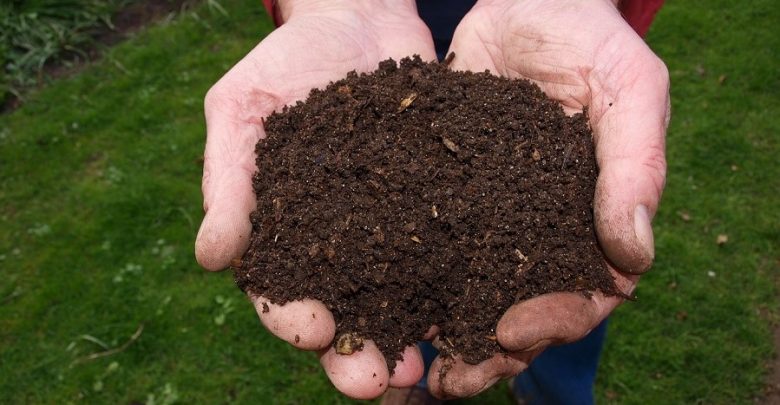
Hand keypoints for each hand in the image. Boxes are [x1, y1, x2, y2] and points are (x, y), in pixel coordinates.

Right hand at [194, 0, 435, 398]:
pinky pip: (447, 254)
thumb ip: (227, 181)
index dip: (292, 317)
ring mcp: (389, 229)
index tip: (313, 330)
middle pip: (344, 313)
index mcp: (284, 231)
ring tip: (423, 371)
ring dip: (407, 339)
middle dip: (355, 354)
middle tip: (374, 383)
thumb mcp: (242, 109)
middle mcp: (338, 243)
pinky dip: (456, 288)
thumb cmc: (287, 61)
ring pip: (398, 299)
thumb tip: (210, 258)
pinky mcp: (434, 208)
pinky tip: (471, 312)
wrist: (357, 18)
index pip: (280, 290)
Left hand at [427, 0, 669, 397]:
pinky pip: (420, 248)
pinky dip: (401, 282)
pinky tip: (371, 305)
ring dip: (438, 334)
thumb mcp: (627, 86)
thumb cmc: (587, 37)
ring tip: (404, 366)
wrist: (523, 1)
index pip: (585, 293)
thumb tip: (634, 256)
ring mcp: (487, 218)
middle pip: (519, 311)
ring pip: (466, 292)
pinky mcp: (439, 196)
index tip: (511, 331)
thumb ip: (636, 165)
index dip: (554, 321)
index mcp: (591, 220)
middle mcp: (537, 230)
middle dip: (487, 351)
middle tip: (448, 382)